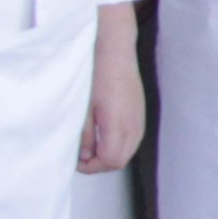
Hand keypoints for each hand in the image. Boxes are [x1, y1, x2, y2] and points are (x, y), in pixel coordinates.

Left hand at [79, 12, 145, 171]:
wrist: (115, 51)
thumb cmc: (97, 73)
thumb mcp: (83, 107)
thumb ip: (85, 135)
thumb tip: (85, 155)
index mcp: (118, 124)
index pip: (110, 160)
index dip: (92, 167)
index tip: (77, 160)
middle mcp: (133, 125)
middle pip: (120, 160)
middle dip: (100, 164)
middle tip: (82, 156)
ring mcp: (140, 119)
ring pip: (128, 151)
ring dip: (110, 154)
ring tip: (92, 145)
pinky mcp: (140, 113)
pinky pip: (133, 139)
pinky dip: (119, 144)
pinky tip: (105, 135)